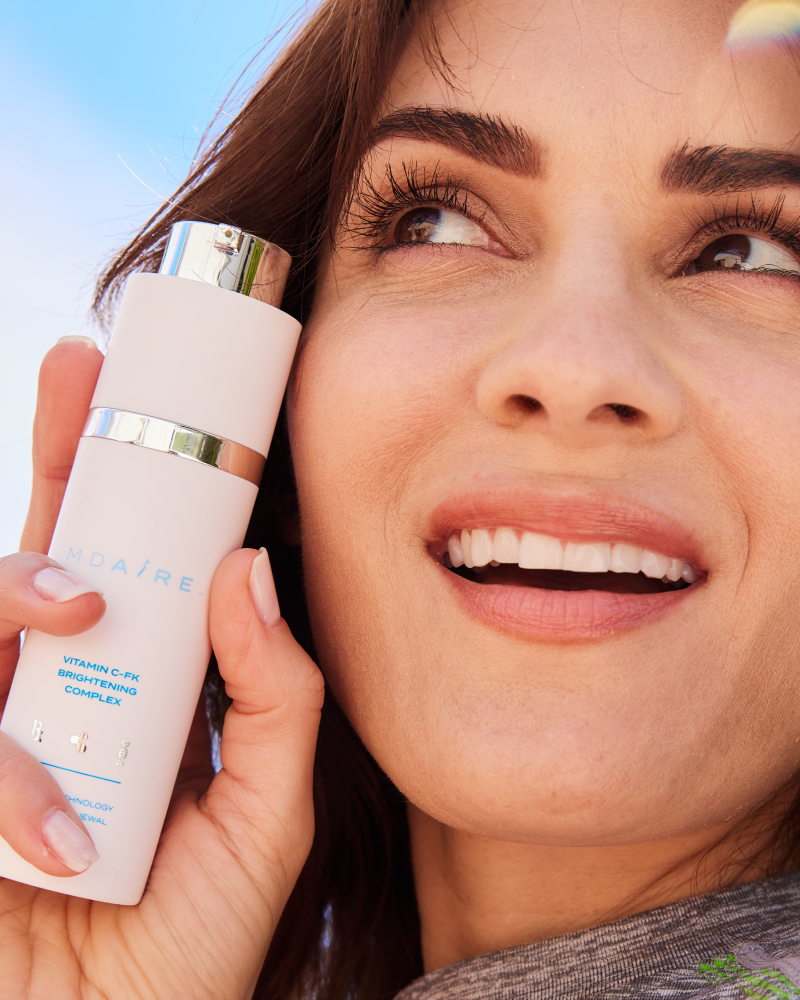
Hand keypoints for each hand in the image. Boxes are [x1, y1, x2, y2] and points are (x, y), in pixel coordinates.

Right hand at [0, 337, 323, 998]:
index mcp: (129, 691)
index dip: (111, 476)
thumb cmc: (191, 949)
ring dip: (15, 595)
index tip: (122, 387)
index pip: (116, 562)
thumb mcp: (266, 815)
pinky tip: (55, 843)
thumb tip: (250, 571)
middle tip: (75, 377)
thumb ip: (276, 699)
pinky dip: (7, 777)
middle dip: (51, 458)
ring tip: (73, 609)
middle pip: (33, 555)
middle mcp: (47, 700)